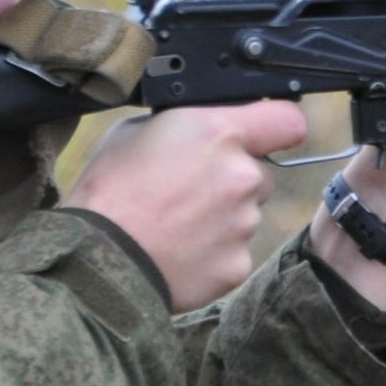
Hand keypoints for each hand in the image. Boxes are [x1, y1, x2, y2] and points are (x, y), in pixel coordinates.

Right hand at [65, 101, 306, 311]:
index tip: (262, 135)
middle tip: (188, 191)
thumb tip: (203, 130)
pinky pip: (234, 252)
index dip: (275, 127)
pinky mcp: (238, 264)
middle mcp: (243, 177)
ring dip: (221, 217)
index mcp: (219, 133)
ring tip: (174, 225)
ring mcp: (244, 224)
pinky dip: (213, 253)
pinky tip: (178, 251)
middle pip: (259, 174)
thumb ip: (187, 126)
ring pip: (246, 214)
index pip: (288, 121)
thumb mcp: (137, 131)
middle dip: (232, 180)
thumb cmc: (109, 191)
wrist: (97, 259)